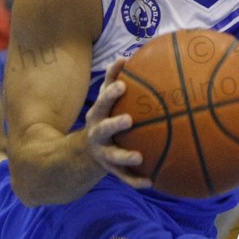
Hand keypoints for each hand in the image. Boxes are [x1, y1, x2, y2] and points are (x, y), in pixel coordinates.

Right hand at [83, 57, 151, 187]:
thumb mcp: (105, 100)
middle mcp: (97, 134)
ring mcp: (103, 153)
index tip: (122, 85)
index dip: (111, 93)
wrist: (86, 151)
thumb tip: (125, 56)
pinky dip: (136, 181)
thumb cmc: (105, 116)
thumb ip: (113, 80)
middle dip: (114, 124)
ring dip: (124, 156)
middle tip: (128, 120)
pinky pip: (124, 178)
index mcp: (98, 115)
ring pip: (112, 156)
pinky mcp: (111, 170)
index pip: (103, 101)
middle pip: (103, 128)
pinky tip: (151, 183)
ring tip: (138, 157)